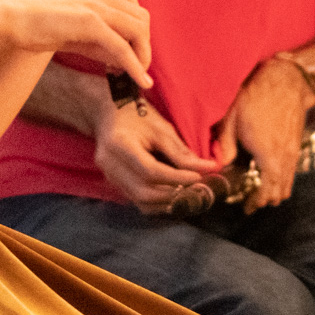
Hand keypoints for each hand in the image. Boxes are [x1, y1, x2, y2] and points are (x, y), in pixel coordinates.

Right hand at [0, 0, 152, 89]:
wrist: (6, 19)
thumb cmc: (33, 24)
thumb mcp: (72, 30)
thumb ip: (97, 41)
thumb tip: (122, 60)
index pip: (132, 2)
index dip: (138, 27)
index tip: (132, 50)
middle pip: (141, 16)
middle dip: (144, 44)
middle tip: (136, 67)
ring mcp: (95, 5)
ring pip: (138, 30)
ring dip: (143, 55)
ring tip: (137, 75)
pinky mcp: (89, 22)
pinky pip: (122, 46)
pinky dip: (135, 65)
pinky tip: (140, 80)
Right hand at [92, 101, 223, 213]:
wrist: (107, 112)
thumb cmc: (135, 114)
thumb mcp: (160, 127)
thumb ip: (181, 151)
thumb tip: (208, 168)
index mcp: (119, 144)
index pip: (150, 171)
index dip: (177, 177)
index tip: (198, 177)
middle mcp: (109, 164)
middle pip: (144, 192)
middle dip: (173, 194)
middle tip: (195, 189)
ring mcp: (109, 176)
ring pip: (140, 201)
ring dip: (166, 202)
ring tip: (187, 192)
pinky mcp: (114, 182)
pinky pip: (137, 200)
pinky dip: (157, 201)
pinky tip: (173, 194)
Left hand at [213, 57, 314, 213]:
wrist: (286, 81)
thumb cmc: (257, 96)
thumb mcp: (232, 118)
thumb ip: (225, 146)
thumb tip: (219, 166)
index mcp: (268, 156)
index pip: (267, 192)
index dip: (256, 203)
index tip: (246, 207)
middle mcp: (285, 158)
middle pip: (280, 192)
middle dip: (266, 199)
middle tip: (251, 200)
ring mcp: (294, 152)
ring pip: (288, 183)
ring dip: (275, 190)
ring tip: (259, 188)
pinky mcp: (297, 145)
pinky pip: (292, 171)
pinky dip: (281, 178)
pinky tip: (268, 170)